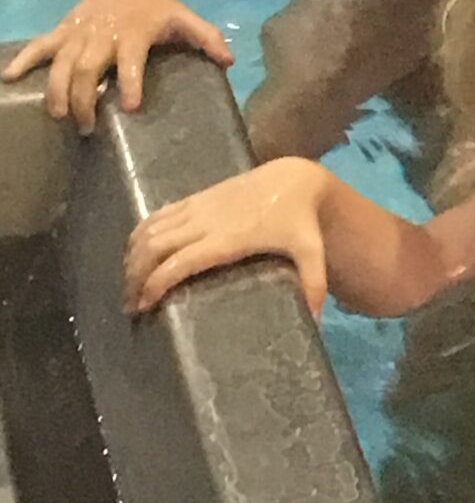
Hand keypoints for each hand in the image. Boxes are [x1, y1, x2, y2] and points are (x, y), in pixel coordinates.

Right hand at [3, 0, 231, 126]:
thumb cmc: (160, 8)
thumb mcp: (186, 19)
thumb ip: (208, 38)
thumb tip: (230, 61)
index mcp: (135, 33)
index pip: (132, 60)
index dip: (132, 81)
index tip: (130, 106)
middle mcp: (103, 33)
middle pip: (88, 67)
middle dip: (85, 97)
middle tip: (86, 127)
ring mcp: (80, 31)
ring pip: (61, 61)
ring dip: (57, 89)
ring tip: (58, 116)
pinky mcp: (63, 29)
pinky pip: (40, 45)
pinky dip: (24, 59)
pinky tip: (8, 78)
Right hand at [123, 157, 330, 314]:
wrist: (294, 178)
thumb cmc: (300, 221)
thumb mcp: (311, 253)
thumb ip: (314, 285)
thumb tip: (316, 324)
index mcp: (227, 239)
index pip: (179, 261)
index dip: (155, 283)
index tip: (143, 307)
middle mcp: (205, 221)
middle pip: (154, 247)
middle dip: (135, 276)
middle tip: (130, 305)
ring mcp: (197, 206)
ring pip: (149, 229)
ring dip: (132, 257)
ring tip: (129, 286)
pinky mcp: (195, 197)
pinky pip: (157, 214)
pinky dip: (139, 234)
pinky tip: (134, 255)